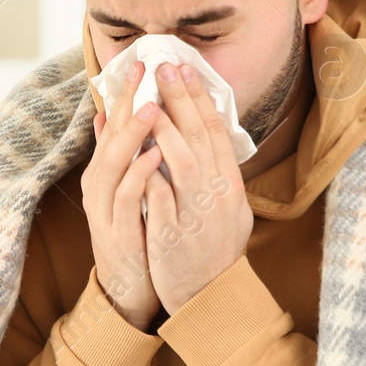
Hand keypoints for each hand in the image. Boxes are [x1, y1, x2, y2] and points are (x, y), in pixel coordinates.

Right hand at [82, 59, 165, 329]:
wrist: (130, 287)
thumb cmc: (136, 234)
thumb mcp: (126, 188)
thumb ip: (118, 152)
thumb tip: (106, 113)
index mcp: (105, 171)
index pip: (114, 123)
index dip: (126, 92)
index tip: (142, 61)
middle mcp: (99, 184)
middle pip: (110, 134)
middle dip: (126, 101)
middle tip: (143, 69)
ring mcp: (104, 207)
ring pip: (113, 162)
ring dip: (132, 133)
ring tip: (151, 107)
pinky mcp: (116, 230)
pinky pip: (126, 197)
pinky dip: (140, 174)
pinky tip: (156, 156)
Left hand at [142, 61, 253, 311]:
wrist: (212, 298)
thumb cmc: (214, 250)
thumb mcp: (225, 208)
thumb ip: (213, 172)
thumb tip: (205, 136)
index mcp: (229, 185)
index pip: (214, 131)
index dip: (199, 98)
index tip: (182, 68)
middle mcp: (218, 196)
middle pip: (199, 138)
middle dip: (180, 100)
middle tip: (163, 67)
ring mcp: (197, 216)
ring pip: (182, 164)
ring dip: (164, 129)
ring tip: (148, 100)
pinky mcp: (174, 237)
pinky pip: (161, 200)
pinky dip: (150, 175)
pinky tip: (137, 152)